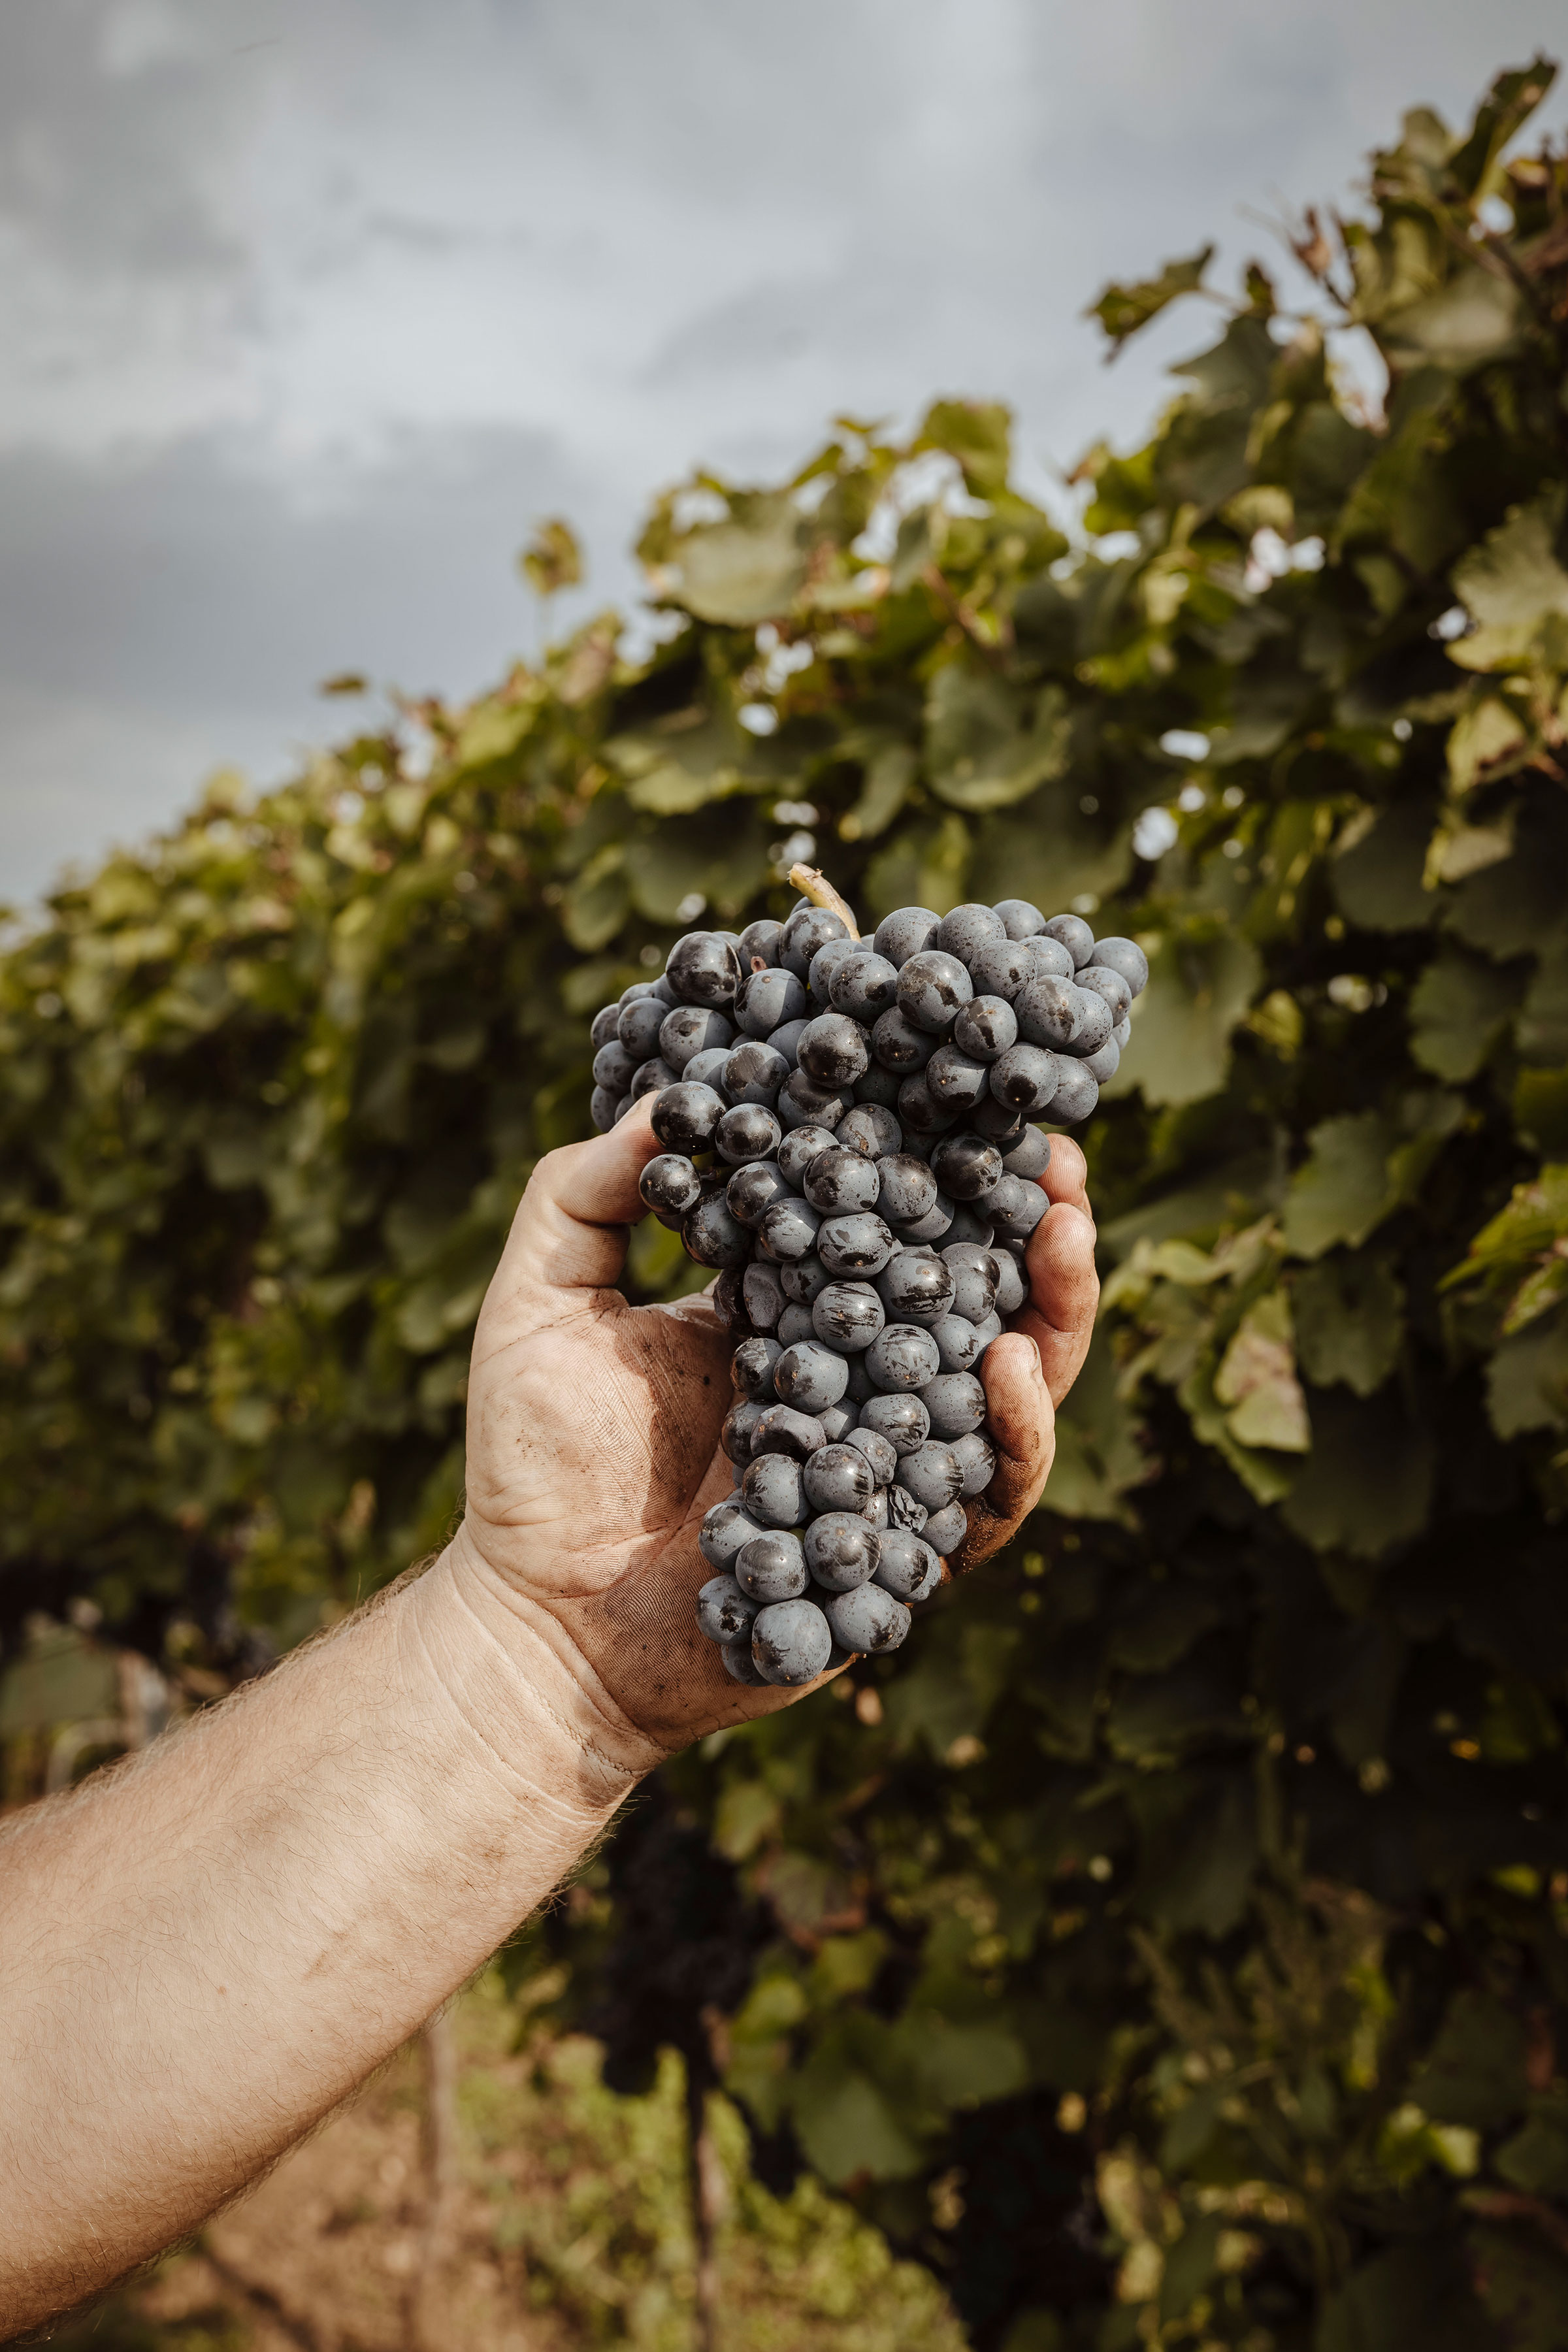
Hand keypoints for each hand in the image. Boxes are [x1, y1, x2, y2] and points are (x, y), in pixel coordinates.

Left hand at [450, 1099, 1097, 1762]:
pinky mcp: (898, 1552)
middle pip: (979, 1301)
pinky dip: (1015, 1437)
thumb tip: (666, 1094)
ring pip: (1011, 1392)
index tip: (970, 1097)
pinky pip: (986, 1500)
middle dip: (1034, 1230)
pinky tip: (1009, 1367)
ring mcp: (888, 1468)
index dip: (939, 1170)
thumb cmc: (533, 1461)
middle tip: (1061, 1160)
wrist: (535, 1619)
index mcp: (791, 1317)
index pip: (890, 1231)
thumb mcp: (538, 1301)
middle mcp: (857, 1387)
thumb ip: (582, 1193)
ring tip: (1062, 1235)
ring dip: (1055, 1314)